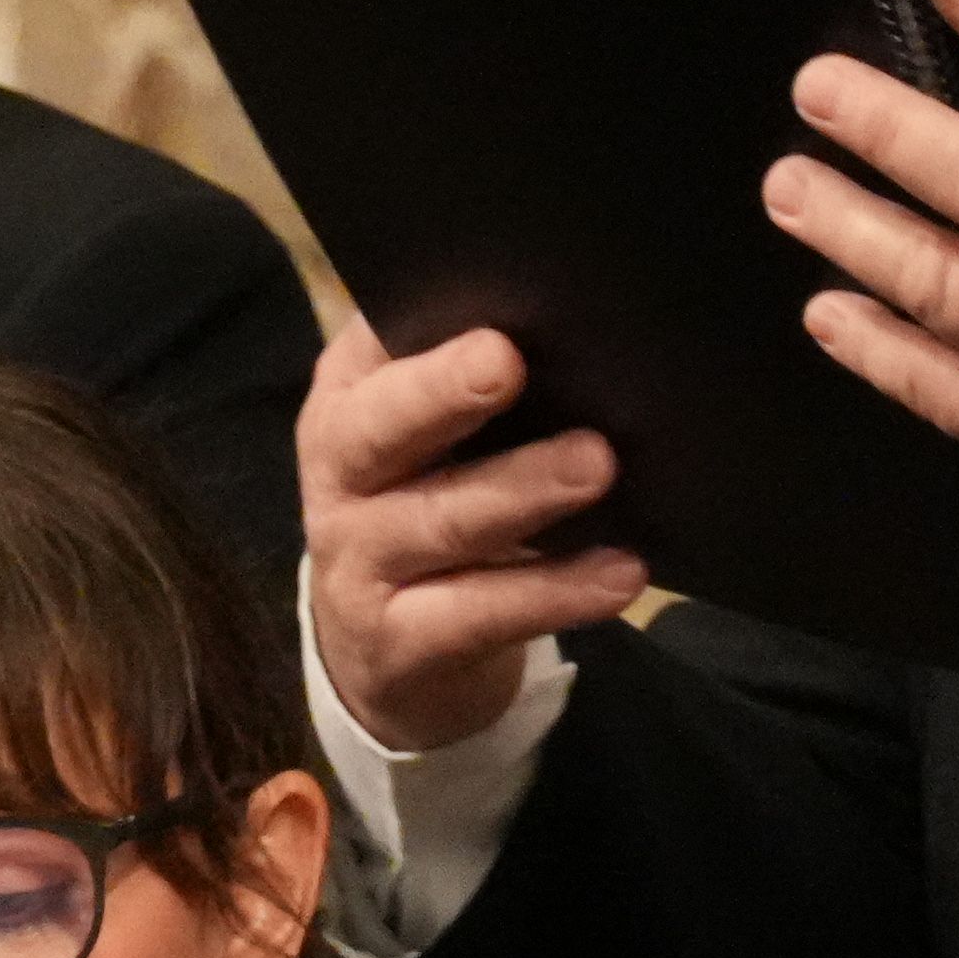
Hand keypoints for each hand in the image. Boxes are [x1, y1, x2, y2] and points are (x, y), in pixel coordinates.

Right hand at [296, 320, 645, 754]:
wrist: (383, 652)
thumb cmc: (426, 507)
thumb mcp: (427, 442)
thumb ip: (467, 389)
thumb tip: (568, 329)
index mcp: (348, 400)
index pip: (371, 347)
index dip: (419, 324)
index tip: (481, 305)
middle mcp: (340, 476)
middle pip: (380, 430)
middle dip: (442, 393)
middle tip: (507, 362)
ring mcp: (360, 564)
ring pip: (440, 523)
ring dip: (521, 491)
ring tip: (596, 464)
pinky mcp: (400, 645)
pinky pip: (480, 615)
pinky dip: (553, 593)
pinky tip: (619, 573)